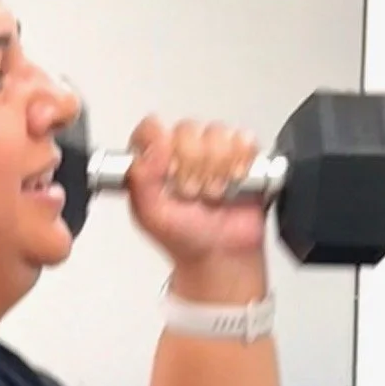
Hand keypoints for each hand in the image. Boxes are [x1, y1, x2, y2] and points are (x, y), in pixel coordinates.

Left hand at [125, 117, 267, 264]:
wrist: (221, 256)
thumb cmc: (185, 238)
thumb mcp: (151, 215)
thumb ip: (141, 180)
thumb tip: (151, 151)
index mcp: (154, 160)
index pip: (150, 129)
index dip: (161, 145)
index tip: (169, 169)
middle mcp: (181, 151)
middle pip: (187, 130)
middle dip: (192, 166)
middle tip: (192, 192)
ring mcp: (212, 150)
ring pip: (216, 134)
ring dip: (217, 168)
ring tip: (213, 192)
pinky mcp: (241, 153)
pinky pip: (243, 140)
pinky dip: (240, 162)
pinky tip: (234, 183)